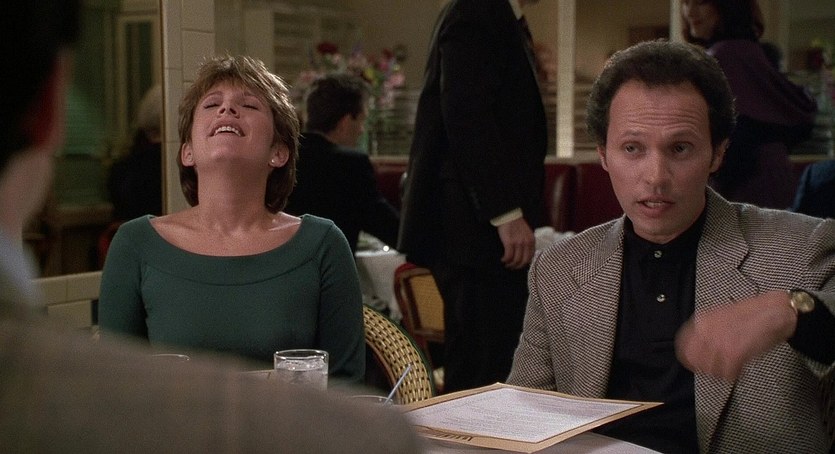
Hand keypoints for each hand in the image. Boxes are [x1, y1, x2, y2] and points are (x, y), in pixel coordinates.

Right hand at [496, 217, 534, 269]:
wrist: (509, 215)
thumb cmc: (516, 224)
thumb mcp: (526, 233)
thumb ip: (527, 243)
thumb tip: (524, 255)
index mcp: (532, 241)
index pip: (530, 258)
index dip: (524, 264)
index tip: (518, 265)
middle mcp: (526, 242)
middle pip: (523, 261)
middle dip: (517, 266)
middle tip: (511, 267)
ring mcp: (518, 243)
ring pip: (515, 260)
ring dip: (510, 264)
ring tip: (506, 263)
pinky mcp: (509, 242)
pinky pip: (508, 256)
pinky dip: (505, 260)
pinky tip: (502, 259)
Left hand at [675, 290, 797, 380]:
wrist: (775, 311)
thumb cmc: (751, 313)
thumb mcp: (720, 316)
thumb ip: (706, 330)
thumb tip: (698, 346)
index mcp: (702, 321)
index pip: (683, 346)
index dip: (688, 358)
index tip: (695, 363)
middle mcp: (707, 332)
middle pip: (694, 360)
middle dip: (703, 368)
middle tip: (713, 369)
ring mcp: (720, 343)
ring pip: (710, 370)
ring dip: (719, 373)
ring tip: (728, 370)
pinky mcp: (735, 353)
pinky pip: (727, 374)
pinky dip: (733, 375)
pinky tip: (738, 370)